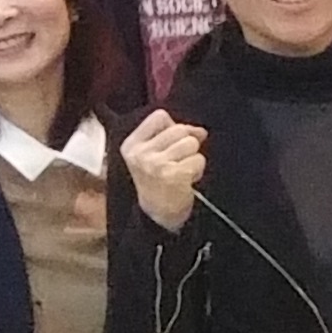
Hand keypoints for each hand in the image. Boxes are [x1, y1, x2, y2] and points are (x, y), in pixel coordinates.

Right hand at [123, 107, 208, 231]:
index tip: (173, 143)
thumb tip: (200, 130)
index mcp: (132, 145)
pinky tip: (186, 180)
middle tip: (178, 162)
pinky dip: (197, 170)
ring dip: (193, 158)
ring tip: (181, 171)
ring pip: (191, 143)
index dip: (174, 126)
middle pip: (180, 129)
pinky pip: (198, 160)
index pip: (160, 116)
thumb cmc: (158, 182)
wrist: (158, 216)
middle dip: (187, 144)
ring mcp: (156, 164)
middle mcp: (141, 154)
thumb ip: (171, 135)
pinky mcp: (173, 175)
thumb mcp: (152, 155)